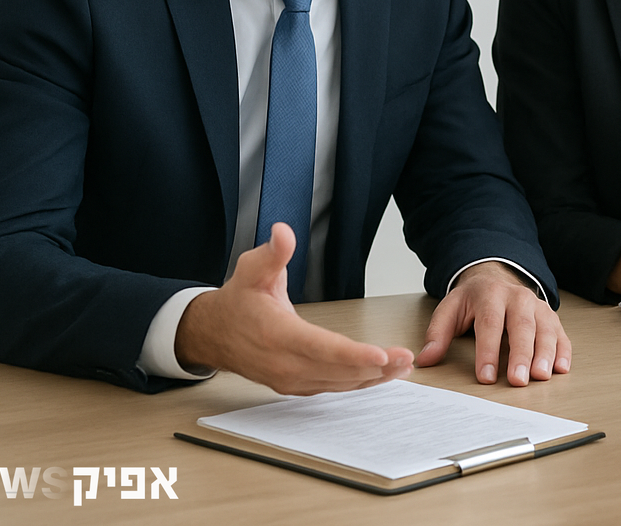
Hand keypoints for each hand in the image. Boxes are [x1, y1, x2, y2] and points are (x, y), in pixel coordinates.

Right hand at [175, 223, 411, 394]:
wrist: (213, 333)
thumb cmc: (238, 301)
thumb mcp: (251, 269)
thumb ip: (273, 253)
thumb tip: (283, 232)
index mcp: (278, 335)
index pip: (322, 348)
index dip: (353, 354)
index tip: (382, 354)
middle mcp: (285, 363)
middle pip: (337, 371)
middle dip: (376, 367)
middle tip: (407, 357)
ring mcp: (290, 379)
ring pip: (338, 384)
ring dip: (373, 378)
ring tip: (403, 365)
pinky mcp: (294, 386)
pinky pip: (332, 388)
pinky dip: (357, 383)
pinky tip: (380, 375)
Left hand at [413, 261, 570, 386]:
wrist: (496, 276)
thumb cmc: (474, 299)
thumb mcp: (450, 308)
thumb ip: (438, 333)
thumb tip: (426, 359)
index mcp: (490, 295)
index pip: (490, 323)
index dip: (488, 351)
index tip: (486, 376)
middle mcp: (518, 298)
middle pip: (522, 327)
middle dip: (521, 355)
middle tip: (518, 380)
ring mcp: (537, 306)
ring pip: (545, 330)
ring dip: (545, 354)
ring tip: (541, 376)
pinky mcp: (550, 317)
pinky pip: (560, 333)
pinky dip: (563, 351)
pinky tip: (560, 368)